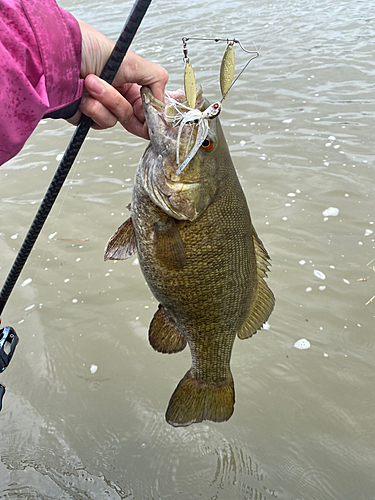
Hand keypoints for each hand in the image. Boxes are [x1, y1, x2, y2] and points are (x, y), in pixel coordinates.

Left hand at [68, 20, 167, 138]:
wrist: (54, 56)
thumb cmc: (85, 47)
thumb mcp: (130, 58)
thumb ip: (155, 78)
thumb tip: (165, 101)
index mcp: (130, 82)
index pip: (149, 106)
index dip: (153, 113)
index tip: (155, 115)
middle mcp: (117, 96)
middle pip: (135, 119)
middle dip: (122, 103)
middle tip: (120, 93)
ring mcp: (101, 107)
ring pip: (116, 120)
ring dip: (105, 101)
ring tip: (90, 82)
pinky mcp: (86, 117)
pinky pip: (99, 124)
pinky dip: (92, 109)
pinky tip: (82, 94)